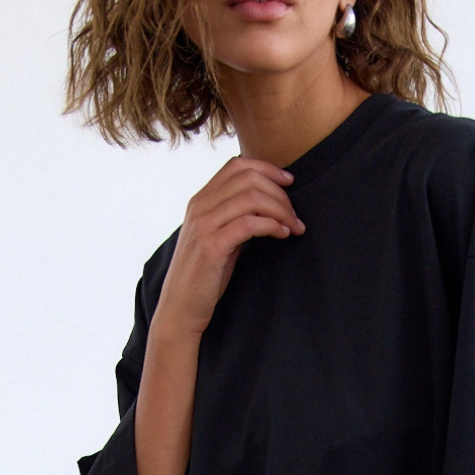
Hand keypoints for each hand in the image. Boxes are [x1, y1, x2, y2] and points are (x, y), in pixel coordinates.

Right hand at [153, 156, 303, 340]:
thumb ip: (233, 217)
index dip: (266, 168)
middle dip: (279, 192)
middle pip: (247, 178)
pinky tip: (282, 234)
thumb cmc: (203, 277)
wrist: (180, 308)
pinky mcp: (211, 246)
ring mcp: (204, 225)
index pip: (236, 165)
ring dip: (280, 210)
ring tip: (293, 226)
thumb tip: (264, 206)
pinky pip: (248, 223)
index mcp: (200, 200)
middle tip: (294, 214)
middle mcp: (199, 206)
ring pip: (250, 198)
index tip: (288, 181)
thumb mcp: (217, 238)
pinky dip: (271, 225)